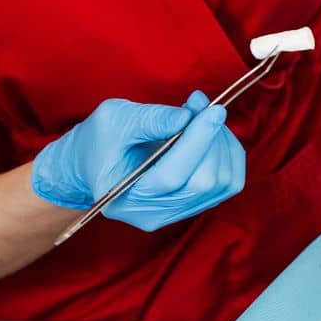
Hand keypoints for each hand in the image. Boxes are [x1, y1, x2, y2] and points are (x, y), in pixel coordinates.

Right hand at [31, 90, 246, 230]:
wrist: (93, 163)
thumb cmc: (101, 140)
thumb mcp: (115, 118)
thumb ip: (152, 119)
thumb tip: (189, 117)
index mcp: (123, 195)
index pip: (172, 176)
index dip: (198, 140)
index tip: (214, 109)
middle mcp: (152, 213)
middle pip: (204, 182)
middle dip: (212, 139)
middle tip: (202, 106)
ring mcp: (174, 213)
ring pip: (222, 183)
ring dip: (222, 144)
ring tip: (202, 117)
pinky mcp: (192, 205)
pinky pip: (228, 182)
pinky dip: (228, 153)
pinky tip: (210, 133)